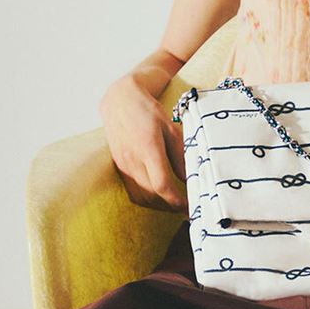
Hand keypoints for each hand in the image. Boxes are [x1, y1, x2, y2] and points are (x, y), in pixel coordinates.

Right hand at [99, 76, 188, 212]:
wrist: (119, 101)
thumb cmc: (148, 112)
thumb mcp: (171, 128)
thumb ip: (180, 155)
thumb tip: (190, 178)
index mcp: (148, 148)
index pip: (161, 184)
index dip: (176, 199)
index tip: (189, 204)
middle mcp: (132, 159)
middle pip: (152, 195)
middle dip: (171, 206)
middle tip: (187, 207)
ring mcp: (123, 165)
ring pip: (141, 197)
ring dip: (159, 206)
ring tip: (175, 204)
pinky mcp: (119, 167)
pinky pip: (133, 191)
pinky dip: (147, 199)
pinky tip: (160, 197)